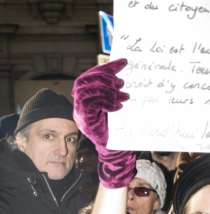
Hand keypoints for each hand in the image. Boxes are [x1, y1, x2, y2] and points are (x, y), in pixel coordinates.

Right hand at [72, 59, 135, 187]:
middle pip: (84, 81)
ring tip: (123, 95)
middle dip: (104, 77)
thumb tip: (125, 73)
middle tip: (121, 82)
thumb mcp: (117, 105)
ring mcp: (80, 113)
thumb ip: (115, 91)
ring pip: (86, 91)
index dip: (105, 67)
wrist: (116, 151)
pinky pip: (91, 105)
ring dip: (107, 90)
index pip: (90, 76)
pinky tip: (119, 106)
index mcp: (86, 98)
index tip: (123, 61)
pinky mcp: (86, 122)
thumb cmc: (118, 128)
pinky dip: (106, 102)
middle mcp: (79, 104)